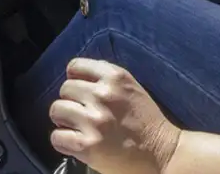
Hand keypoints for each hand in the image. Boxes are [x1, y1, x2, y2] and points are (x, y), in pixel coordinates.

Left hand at [49, 58, 180, 173]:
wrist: (163, 153)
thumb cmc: (146, 121)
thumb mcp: (131, 87)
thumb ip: (106, 78)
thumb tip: (76, 76)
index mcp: (115, 77)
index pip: (75, 66)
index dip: (73, 79)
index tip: (79, 91)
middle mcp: (102, 95)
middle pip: (65, 89)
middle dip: (70, 101)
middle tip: (80, 113)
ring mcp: (94, 120)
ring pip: (56, 110)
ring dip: (63, 120)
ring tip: (76, 127)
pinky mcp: (88, 145)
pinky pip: (56, 137)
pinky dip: (62, 141)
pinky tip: (74, 143)